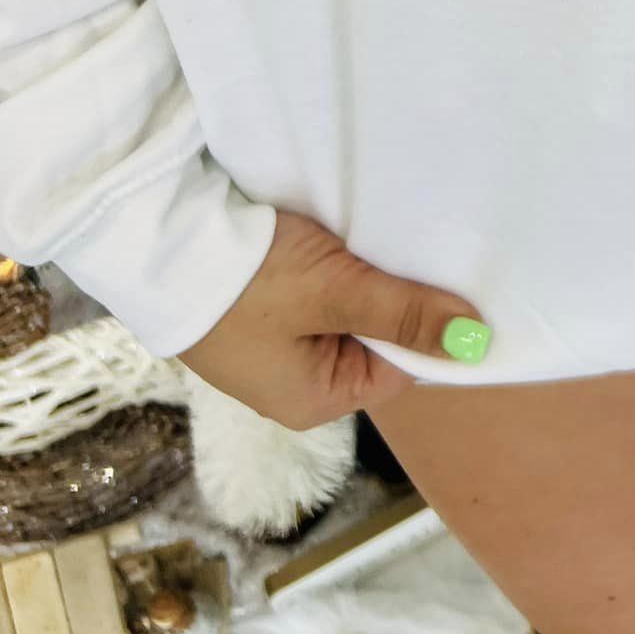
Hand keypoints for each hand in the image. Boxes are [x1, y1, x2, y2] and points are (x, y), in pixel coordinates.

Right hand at [178, 210, 489, 428]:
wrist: (159, 237)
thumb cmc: (247, 278)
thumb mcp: (336, 292)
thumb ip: (405, 315)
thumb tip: (475, 342)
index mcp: (313, 400)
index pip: (401, 368)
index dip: (429, 324)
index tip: (456, 280)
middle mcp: (294, 382)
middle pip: (375, 337)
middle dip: (396, 295)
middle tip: (420, 247)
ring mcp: (273, 343)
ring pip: (348, 308)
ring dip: (366, 273)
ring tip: (386, 235)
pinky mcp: (258, 304)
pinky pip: (317, 290)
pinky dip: (334, 263)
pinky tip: (347, 233)